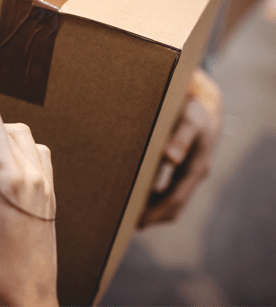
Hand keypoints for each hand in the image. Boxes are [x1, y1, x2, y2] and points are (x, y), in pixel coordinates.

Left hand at [140, 68, 222, 227]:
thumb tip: (170, 158)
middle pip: (174, 206)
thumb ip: (180, 138)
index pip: (174, 198)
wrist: (206, 108)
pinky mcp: (184, 171)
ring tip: (128, 214)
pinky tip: (138, 197)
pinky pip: (170, 191)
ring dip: (153, 210)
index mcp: (196, 168)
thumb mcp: (189, 120)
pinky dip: (155, 198)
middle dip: (153, 217)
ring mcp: (190, 174)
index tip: (138, 221)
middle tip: (126, 224)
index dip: (156, 211)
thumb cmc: (194, 112)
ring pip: (172, 200)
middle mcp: (194, 175)